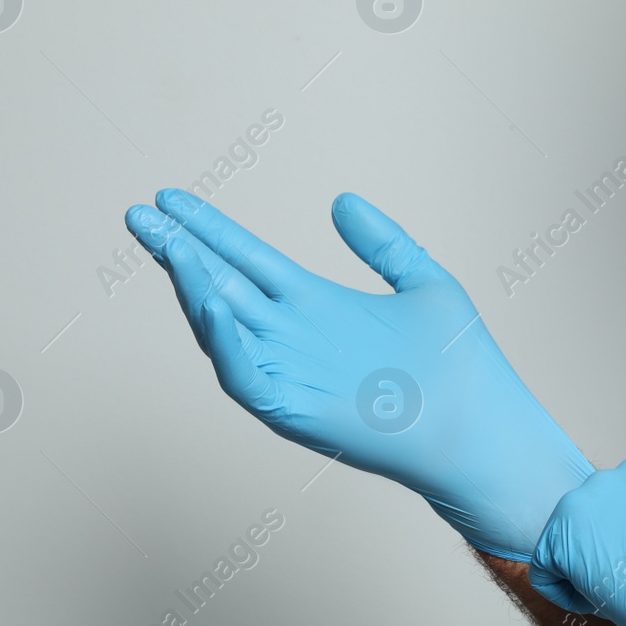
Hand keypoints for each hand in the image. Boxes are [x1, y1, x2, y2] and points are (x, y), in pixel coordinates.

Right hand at [125, 188, 592, 561]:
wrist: (486, 429)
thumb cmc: (464, 366)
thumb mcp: (424, 282)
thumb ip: (383, 243)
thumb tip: (342, 200)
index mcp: (316, 306)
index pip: (245, 259)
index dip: (208, 228)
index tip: (170, 196)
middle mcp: (294, 338)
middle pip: (219, 285)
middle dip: (177, 250)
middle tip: (138, 212)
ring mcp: (292, 374)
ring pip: (222, 329)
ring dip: (192, 288)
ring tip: (171, 246)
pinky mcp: (298, 411)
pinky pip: (246, 378)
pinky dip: (225, 344)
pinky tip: (211, 303)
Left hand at [529, 458, 625, 625]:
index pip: (619, 505)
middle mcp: (616, 478)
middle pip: (591, 518)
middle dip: (602, 551)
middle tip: (625, 581)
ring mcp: (587, 503)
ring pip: (566, 540)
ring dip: (583, 568)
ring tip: (614, 595)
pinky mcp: (562, 536)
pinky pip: (544, 568)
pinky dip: (561, 590)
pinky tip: (593, 604)